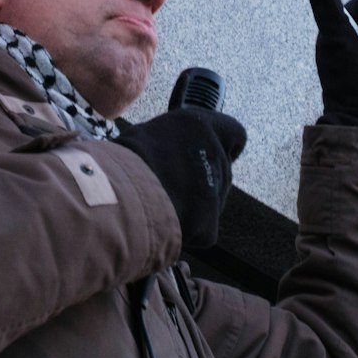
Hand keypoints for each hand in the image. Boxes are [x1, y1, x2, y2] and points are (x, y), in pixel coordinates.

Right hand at [114, 108, 247, 250]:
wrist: (122, 193)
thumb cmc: (125, 159)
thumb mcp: (145, 135)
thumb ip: (168, 140)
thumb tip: (165, 149)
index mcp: (200, 127)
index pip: (235, 132)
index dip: (226, 145)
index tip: (212, 152)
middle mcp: (215, 156)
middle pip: (221, 171)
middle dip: (201, 179)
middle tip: (172, 185)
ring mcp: (216, 192)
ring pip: (211, 201)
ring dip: (193, 204)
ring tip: (161, 203)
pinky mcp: (210, 225)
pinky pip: (201, 230)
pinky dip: (186, 231)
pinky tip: (163, 223)